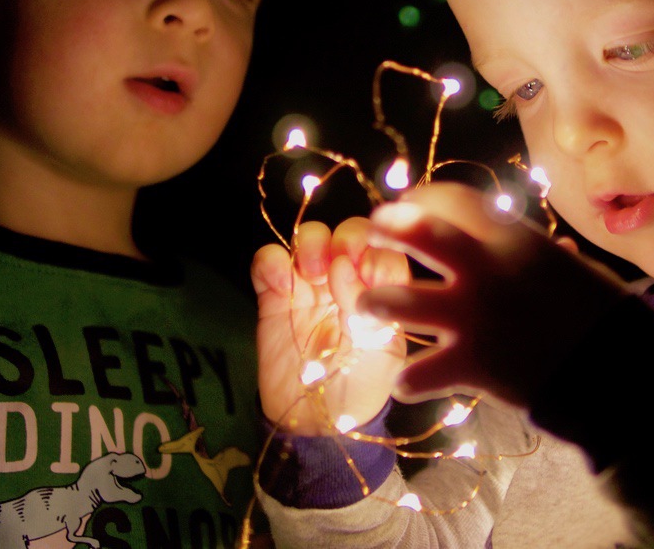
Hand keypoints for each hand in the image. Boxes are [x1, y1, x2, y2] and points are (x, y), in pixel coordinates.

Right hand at [252, 217, 409, 434]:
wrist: (316, 421)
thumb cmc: (360, 387)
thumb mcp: (384, 352)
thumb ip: (375, 308)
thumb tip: (348, 269)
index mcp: (382, 291)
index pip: (385, 250)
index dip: (376, 254)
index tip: (366, 272)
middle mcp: (349, 280)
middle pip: (350, 233)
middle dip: (346, 238)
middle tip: (339, 263)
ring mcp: (311, 284)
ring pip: (311, 236)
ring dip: (311, 243)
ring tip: (312, 271)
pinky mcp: (274, 294)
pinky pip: (268, 261)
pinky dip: (271, 261)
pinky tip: (278, 284)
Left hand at [358, 182, 628, 408]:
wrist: (617, 373)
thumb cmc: (604, 316)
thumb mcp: (576, 271)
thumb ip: (546, 258)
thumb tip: (554, 249)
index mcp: (514, 240)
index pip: (454, 201)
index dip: (425, 198)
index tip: (409, 203)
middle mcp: (487, 270)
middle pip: (420, 233)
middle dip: (389, 228)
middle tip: (370, 229)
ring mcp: (474, 317)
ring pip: (400, 302)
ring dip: (376, 303)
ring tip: (367, 307)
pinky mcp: (472, 364)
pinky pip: (421, 373)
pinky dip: (409, 380)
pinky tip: (403, 382)